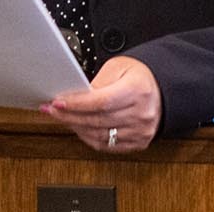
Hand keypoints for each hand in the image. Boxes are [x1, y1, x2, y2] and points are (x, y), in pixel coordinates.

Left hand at [40, 56, 161, 152]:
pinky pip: (107, 146)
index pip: (101, 102)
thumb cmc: (140, 77)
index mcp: (137, 90)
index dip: (76, 104)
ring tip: (62, 118)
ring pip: (100, 135)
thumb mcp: (119, 67)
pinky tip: (78, 128)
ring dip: (76, 127)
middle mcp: (141, 113)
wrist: (162, 91)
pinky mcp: (138, 143)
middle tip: (51, 110)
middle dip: (69, 115)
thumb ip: (98, 81)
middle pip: (98, 120)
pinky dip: (89, 138)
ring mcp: (140, 131)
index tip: (58, 102)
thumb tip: (75, 96)